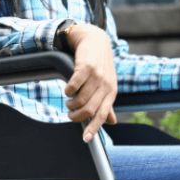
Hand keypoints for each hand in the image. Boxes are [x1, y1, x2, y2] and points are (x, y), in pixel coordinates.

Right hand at [63, 24, 117, 141]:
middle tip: (70, 114)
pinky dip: (68, 91)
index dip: (94, 128)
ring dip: (71, 104)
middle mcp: (106, 85)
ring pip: (80, 100)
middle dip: (76, 116)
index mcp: (111, 92)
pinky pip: (73, 86)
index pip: (103, 115)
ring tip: (68, 101)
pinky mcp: (86, 67)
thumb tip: (112, 122)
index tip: (85, 139)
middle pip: (89, 110)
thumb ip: (107, 103)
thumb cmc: (99, 65)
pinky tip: (67, 89)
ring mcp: (97, 75)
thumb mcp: (107, 84)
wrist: (94, 40)